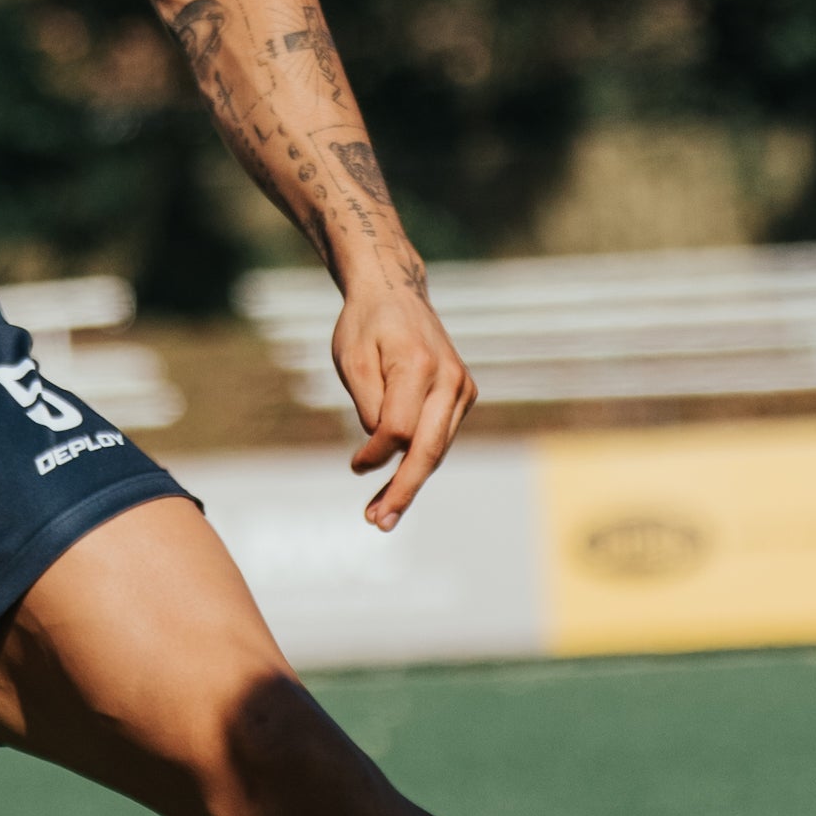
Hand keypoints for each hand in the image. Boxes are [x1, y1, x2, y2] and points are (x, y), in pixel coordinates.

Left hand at [334, 279, 476, 529]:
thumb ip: (367, 403)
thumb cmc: (365, 325)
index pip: (399, 429)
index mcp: (418, 365)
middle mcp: (449, 379)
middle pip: (429, 449)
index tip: (354, 467)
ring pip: (437, 448)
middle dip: (404, 490)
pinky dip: (421, 461)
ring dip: (411, 484)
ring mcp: (461, 387)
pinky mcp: (464, 393)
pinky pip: (440, 436)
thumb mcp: (351, 357)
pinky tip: (399, 484)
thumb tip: (382, 448)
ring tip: (382, 514)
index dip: (375, 455)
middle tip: (379, 523)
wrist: (395, 292)